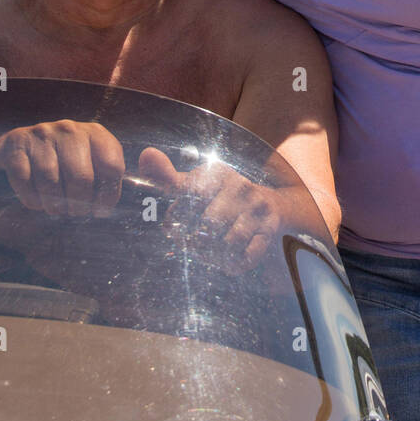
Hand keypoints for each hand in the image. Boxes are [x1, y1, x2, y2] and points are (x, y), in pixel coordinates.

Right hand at [0, 120, 124, 216]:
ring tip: (56, 209)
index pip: (112, 167)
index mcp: (95, 133)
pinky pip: (25, 182)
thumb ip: (111, 176)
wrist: (22, 145)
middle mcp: (70, 129)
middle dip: (79, 205)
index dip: (107, 196)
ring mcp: (42, 134)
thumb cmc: (66, 160)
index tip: (99, 210)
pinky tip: (37, 200)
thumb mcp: (92, 161)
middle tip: (75, 213)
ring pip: (51, 181)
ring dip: (53, 205)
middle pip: (81, 178)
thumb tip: (129, 187)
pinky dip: (32, 199)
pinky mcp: (16, 145)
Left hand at [138, 147, 283, 267]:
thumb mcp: (198, 182)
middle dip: (194, 241)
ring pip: (229, 242)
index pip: (192, 195)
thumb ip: (169, 176)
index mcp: (219, 173)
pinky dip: (233, 265)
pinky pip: (247, 257)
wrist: (273, 203)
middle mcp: (241, 188)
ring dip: (213, 255)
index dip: (176, 218)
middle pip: (209, 224)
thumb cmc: (223, 194)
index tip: (172, 229)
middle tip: (189, 246)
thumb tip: (146, 155)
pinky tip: (225, 262)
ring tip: (205, 255)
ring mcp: (257, 210)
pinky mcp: (269, 231)